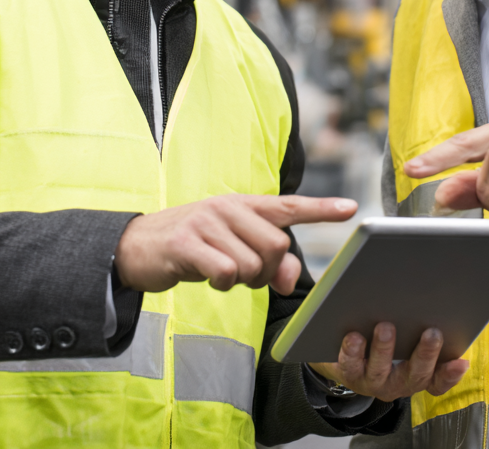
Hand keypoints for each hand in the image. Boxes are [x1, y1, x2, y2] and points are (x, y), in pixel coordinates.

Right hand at [115, 194, 356, 295]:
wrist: (137, 247)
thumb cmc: (193, 247)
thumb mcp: (232, 250)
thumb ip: (267, 261)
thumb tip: (291, 279)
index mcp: (244, 204)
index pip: (289, 206)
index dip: (322, 209)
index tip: (351, 209)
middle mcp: (229, 207)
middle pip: (277, 246)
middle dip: (268, 271)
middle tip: (245, 274)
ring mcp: (207, 222)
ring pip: (252, 264)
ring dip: (241, 280)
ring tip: (220, 271)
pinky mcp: (187, 242)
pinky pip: (225, 272)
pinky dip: (221, 284)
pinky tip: (206, 277)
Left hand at [309, 323, 468, 400]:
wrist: (348, 355)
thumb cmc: (389, 338)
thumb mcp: (409, 337)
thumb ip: (422, 327)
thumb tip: (435, 300)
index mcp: (418, 375)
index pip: (439, 380)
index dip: (451, 374)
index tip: (462, 362)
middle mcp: (399, 383)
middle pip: (415, 375)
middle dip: (425, 354)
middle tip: (432, 333)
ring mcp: (374, 381)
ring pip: (380, 371)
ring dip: (384, 350)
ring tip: (385, 327)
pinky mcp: (350, 374)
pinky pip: (351, 366)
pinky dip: (353, 352)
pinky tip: (354, 336)